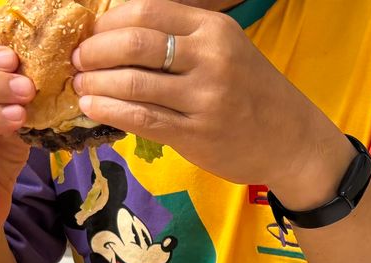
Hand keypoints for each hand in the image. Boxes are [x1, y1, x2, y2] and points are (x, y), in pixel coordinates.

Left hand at [73, 0, 353, 207]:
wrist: (292, 142)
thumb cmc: (252, 94)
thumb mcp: (227, 50)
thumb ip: (182, 37)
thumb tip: (116, 31)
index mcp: (214, 30)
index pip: (146, 12)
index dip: (108, 22)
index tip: (90, 34)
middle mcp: (211, 59)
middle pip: (133, 44)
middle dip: (94, 51)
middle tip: (78, 60)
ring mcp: (205, 99)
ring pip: (133, 83)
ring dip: (96, 82)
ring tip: (81, 85)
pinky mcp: (198, 135)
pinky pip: (142, 118)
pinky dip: (110, 110)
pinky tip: (94, 107)